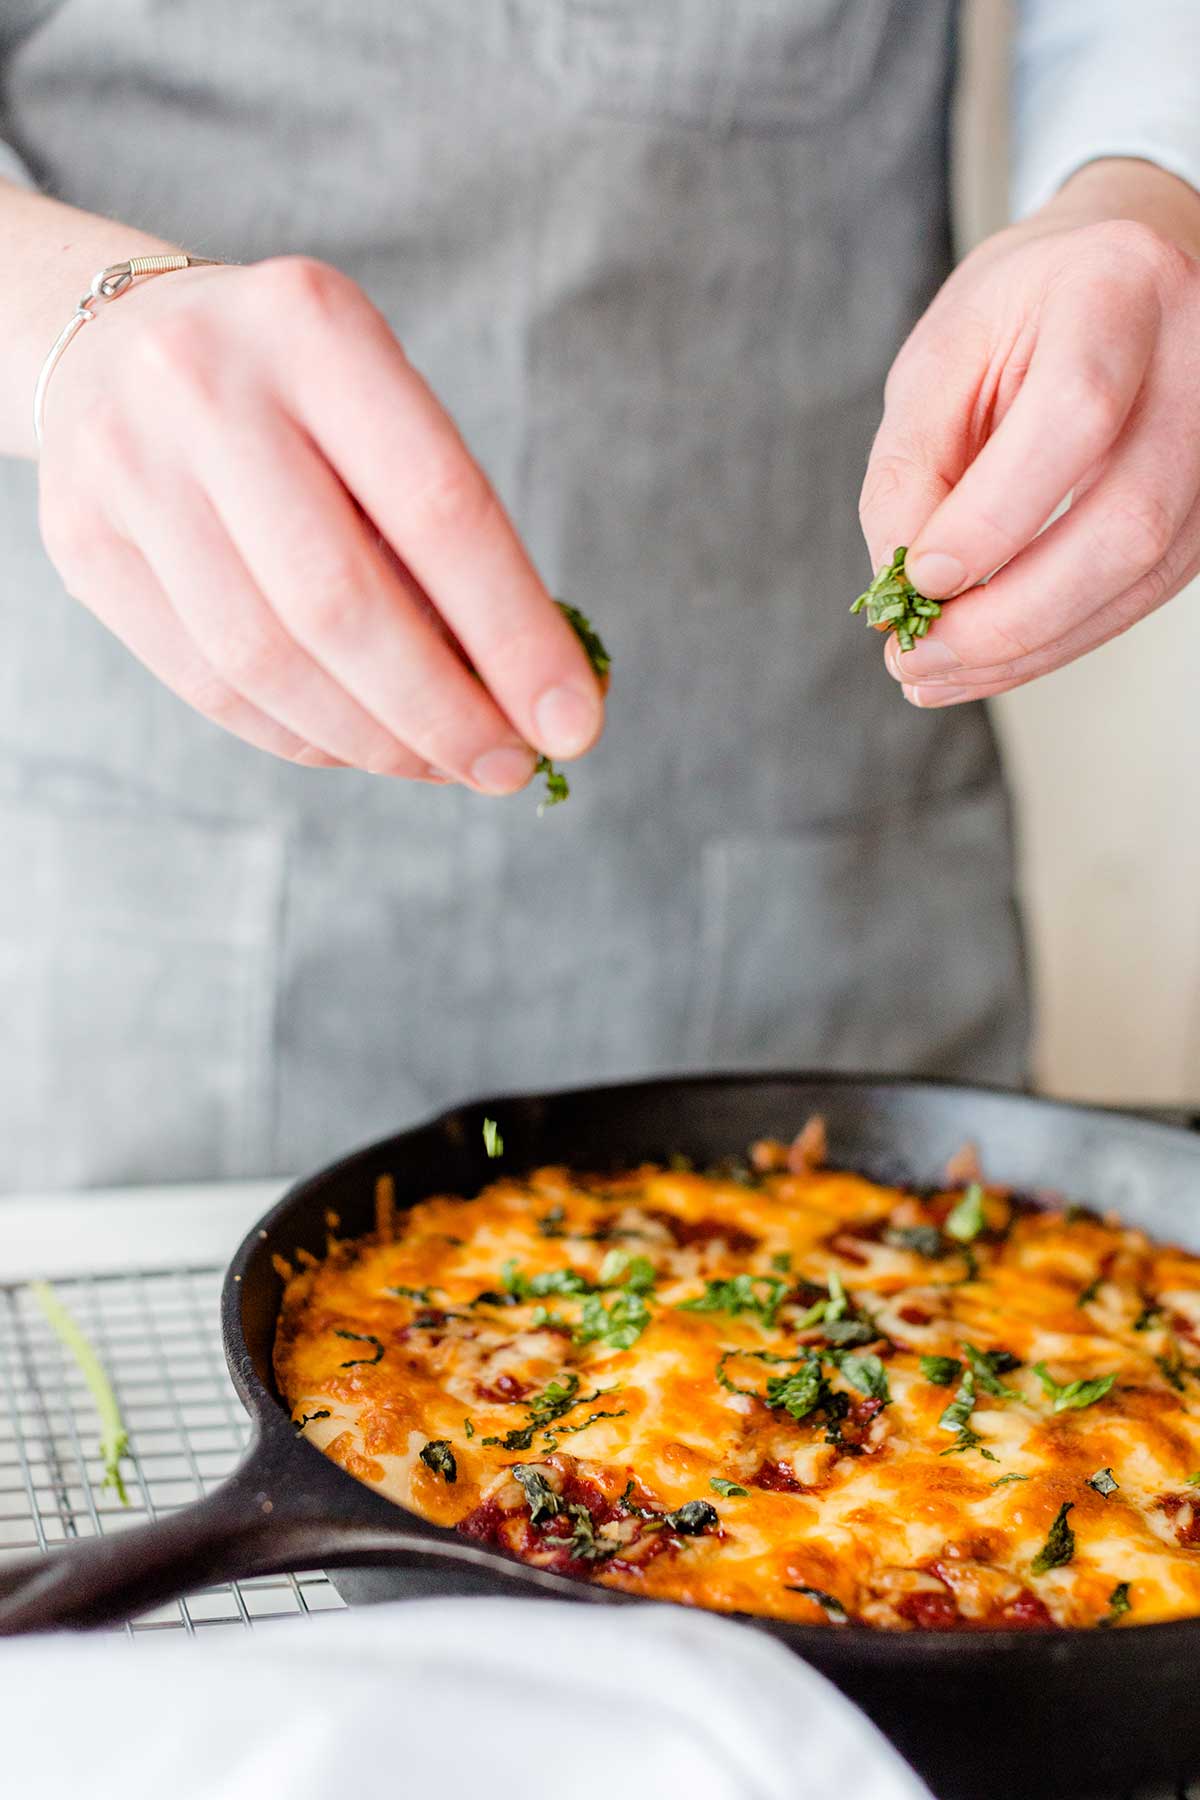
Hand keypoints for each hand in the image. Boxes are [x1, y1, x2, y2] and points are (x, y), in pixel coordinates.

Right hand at [36, 256, 603, 786]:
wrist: (116, 341)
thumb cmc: (296, 392)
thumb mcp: (377, 403)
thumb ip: (445, 531)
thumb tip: (530, 697)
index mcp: (313, 325)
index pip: (439, 508)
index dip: (515, 635)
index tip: (574, 724)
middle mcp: (204, 385)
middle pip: (340, 602)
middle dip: (443, 712)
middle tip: (510, 769)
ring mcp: (127, 467)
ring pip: (266, 661)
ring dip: (376, 741)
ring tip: (446, 765)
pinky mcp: (81, 544)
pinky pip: (208, 684)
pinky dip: (304, 736)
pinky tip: (365, 746)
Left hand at [859, 160, 1199, 707]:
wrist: (1116, 275)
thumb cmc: (1022, 309)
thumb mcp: (941, 355)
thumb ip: (911, 463)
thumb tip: (902, 585)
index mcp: (1119, 288)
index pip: (1075, 414)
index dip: (995, 516)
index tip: (918, 580)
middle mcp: (1198, 360)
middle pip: (1128, 519)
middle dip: (1011, 615)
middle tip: (916, 660)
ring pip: (1141, 574)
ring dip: (1028, 647)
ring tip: (935, 674)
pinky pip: (1142, 594)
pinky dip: (1056, 639)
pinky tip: (987, 660)